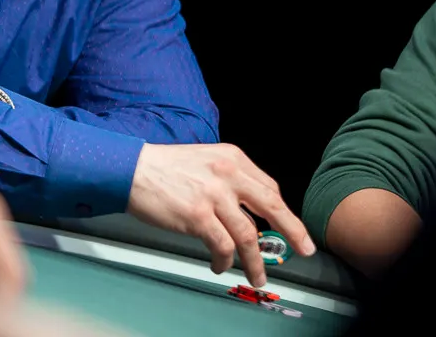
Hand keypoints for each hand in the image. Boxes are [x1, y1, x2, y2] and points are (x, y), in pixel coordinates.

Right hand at [126, 143, 315, 287]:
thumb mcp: (204, 159)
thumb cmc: (164, 168)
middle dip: (293, 231)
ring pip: (248, 235)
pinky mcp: (197, 215)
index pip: (269, 187)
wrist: (131, 169)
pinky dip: (225, 260)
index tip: (292, 227)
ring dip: (256, 261)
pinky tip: (220, 265)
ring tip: (258, 277)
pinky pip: (223, 246)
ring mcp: (213, 195)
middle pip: (271, 206)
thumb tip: (249, 210)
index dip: (283, 211)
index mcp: (232, 157)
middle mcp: (227, 173)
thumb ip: (229, 177)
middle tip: (304, 249)